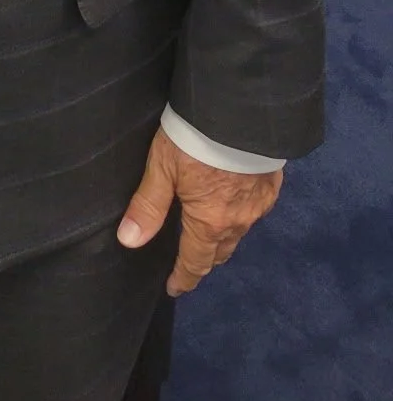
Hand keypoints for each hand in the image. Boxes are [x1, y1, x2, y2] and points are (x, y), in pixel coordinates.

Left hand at [116, 124, 282, 294]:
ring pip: (239, 233)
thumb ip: (148, 205)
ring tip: (208, 236)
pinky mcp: (272, 186)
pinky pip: (253, 212)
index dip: (184, 278)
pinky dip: (240, 215)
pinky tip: (233, 204)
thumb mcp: (162, 167)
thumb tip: (128, 241)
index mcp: (210, 223)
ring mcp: (259, 205)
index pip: (195, 262)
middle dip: (204, 260)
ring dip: (223, 239)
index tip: (175, 289)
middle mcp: (239, 221)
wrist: (241, 112)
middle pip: (220, 251)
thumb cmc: (195, 139)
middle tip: (190, 263)